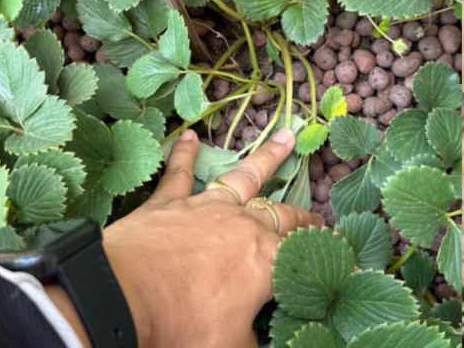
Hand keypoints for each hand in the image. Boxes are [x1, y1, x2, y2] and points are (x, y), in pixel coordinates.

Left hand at [47, 129, 323, 347]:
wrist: (118, 300)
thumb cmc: (180, 327)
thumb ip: (253, 339)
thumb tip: (259, 340)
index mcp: (266, 261)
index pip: (305, 255)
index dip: (325, 258)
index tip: (345, 260)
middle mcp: (244, 225)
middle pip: (283, 214)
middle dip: (304, 215)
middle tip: (317, 216)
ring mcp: (206, 209)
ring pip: (245, 177)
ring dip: (268, 158)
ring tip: (286, 138)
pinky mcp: (168, 203)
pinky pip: (180, 174)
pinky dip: (185, 155)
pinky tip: (190, 137)